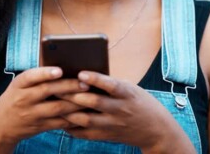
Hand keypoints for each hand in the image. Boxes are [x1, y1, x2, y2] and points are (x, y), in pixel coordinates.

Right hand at [0, 67, 88, 147]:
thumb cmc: (16, 97)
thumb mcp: (20, 84)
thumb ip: (37, 76)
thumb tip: (65, 67)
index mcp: (19, 84)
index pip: (30, 76)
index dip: (45, 73)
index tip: (59, 70)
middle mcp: (24, 98)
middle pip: (47, 91)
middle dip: (68, 87)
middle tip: (85, 82)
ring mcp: (31, 114)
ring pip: (56, 108)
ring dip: (75, 103)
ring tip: (90, 96)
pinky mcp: (39, 127)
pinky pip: (58, 123)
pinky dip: (73, 117)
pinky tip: (85, 111)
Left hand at [62, 71, 195, 152]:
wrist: (155, 129)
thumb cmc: (139, 101)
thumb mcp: (130, 88)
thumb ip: (110, 84)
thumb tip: (84, 77)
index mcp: (127, 93)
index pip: (110, 85)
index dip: (95, 79)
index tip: (80, 73)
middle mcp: (120, 109)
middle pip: (93, 102)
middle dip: (73, 95)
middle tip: (56, 87)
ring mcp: (113, 125)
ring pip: (86, 119)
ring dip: (69, 111)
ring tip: (54, 103)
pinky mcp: (107, 136)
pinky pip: (86, 133)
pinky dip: (72, 127)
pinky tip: (62, 119)